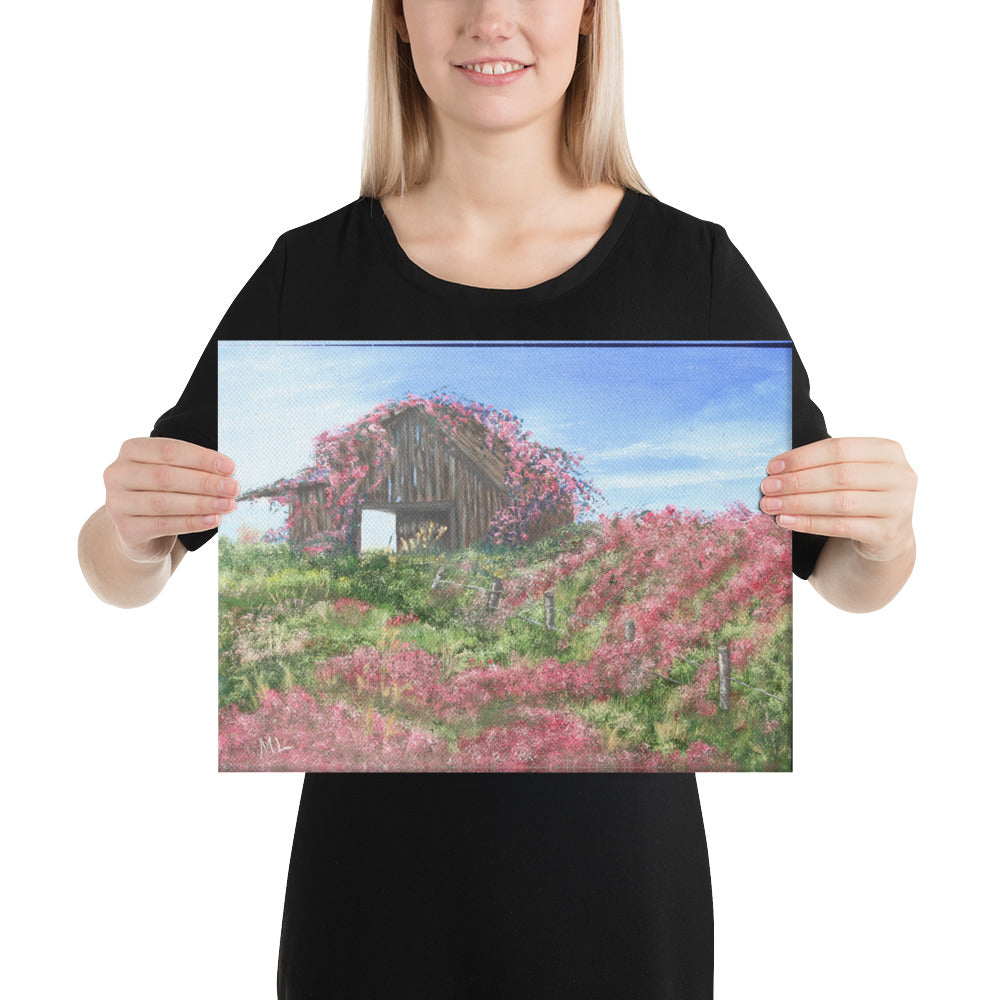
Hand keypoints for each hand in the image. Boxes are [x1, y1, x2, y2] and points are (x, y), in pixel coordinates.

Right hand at [103, 438, 239, 562]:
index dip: (201, 458)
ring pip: (164, 502)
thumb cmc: (164, 493)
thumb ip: (194, 468)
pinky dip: (192, 522)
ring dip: (202, 503)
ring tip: (228, 505)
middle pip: (166, 476)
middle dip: (204, 482)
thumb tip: (228, 472)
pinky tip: (213, 520)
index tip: (230, 467)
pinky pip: (164, 525)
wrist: (141, 532)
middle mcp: (117, 474)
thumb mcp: (174, 473)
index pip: (169, 450)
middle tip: (233, 488)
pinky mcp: (126, 529)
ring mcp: (117, 502)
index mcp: (131, 450)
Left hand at [759, 437, 916, 562]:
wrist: (886, 535)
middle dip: (796, 481)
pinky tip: (785, 521)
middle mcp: (901, 476)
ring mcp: (899, 506)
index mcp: (889, 451)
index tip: (772, 467)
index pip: (839, 448)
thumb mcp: (852, 472)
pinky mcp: (889, 533)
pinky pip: (840, 526)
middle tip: (767, 487)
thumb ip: (824, 464)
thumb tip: (776, 469)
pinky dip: (808, 523)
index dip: (802, 457)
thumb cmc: (860, 495)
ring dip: (798, 503)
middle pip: (839, 475)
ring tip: (771, 505)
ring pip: (839, 502)